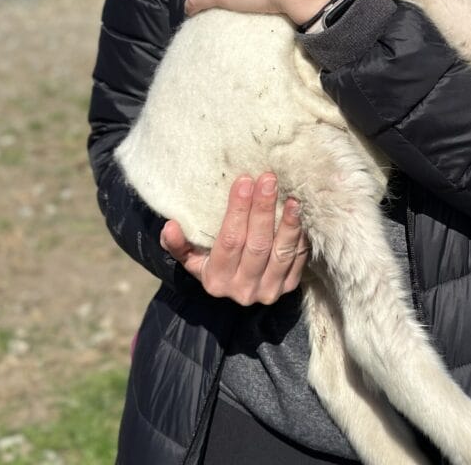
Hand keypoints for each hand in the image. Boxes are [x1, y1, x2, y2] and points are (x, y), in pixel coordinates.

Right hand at [160, 173, 308, 304]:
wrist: (237, 288)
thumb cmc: (212, 261)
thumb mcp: (191, 257)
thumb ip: (179, 243)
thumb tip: (170, 226)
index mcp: (215, 280)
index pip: (229, 242)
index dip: (238, 211)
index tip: (244, 181)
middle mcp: (242, 290)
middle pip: (257, 246)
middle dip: (263, 210)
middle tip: (268, 180)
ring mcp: (268, 291)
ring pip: (281, 254)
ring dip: (288, 224)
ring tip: (292, 198)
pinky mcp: (288, 288)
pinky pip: (298, 261)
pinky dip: (300, 237)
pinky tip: (301, 215)